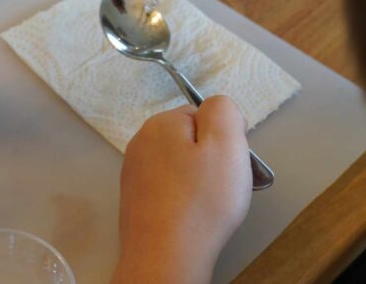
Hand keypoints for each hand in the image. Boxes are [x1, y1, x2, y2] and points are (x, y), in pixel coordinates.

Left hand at [112, 96, 251, 283]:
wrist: (165, 256)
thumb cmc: (201, 202)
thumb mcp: (227, 144)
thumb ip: (224, 111)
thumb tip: (218, 108)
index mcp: (160, 122)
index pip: (204, 116)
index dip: (225, 138)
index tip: (231, 164)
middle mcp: (140, 141)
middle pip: (190, 140)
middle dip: (211, 160)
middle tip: (222, 187)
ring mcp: (134, 171)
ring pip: (180, 166)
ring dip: (198, 181)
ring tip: (208, 206)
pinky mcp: (134, 199)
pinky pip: (168, 188)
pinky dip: (183, 199)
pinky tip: (191, 217)